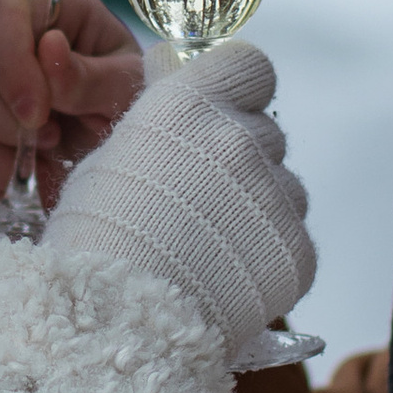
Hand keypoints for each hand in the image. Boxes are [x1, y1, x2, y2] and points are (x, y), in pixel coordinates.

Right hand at [0, 0, 144, 208]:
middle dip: (3, 120)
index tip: (40, 115)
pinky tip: (13, 181)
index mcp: (42, 6)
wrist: (105, 134)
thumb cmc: (119, 97)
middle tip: (50, 141)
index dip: (11, 65)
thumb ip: (93, 75)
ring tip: (38, 164)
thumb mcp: (126, 87)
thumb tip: (49, 49)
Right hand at [50, 39, 315, 353]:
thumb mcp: (109, 160)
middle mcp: (241, 139)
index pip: (250, 66)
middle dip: (241, 160)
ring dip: (258, 209)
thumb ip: (157, 121)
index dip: (238, 89)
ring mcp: (276, 196)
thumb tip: (173, 75)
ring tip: (210, 250)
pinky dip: (267, 258)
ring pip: (283, 188)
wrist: (117, 326)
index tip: (221, 112)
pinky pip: (292, 240)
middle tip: (201, 202)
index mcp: (189, 106)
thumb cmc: (94, 242)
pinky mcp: (298, 251)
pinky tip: (226, 280)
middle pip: (265, 133)